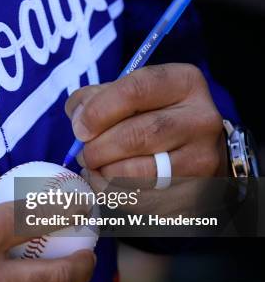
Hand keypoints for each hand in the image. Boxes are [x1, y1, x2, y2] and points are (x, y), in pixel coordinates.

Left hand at [65, 64, 226, 177]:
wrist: (189, 152)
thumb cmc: (148, 117)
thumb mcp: (126, 95)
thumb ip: (95, 98)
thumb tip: (79, 119)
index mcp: (183, 83)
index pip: (135, 90)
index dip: (98, 111)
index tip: (80, 128)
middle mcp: (201, 118)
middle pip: (138, 134)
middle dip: (99, 148)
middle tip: (84, 153)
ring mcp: (202, 158)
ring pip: (141, 171)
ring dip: (105, 173)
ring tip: (95, 167)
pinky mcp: (195, 192)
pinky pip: (143, 198)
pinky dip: (114, 193)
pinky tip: (106, 183)